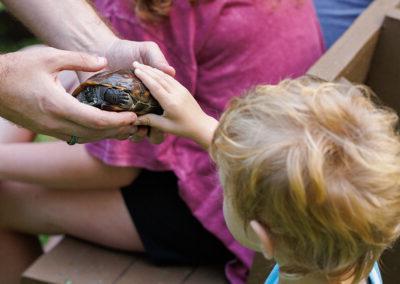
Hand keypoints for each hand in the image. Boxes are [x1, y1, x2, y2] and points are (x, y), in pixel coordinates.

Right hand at [0, 47, 137, 142]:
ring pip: (86, 138)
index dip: (117, 121)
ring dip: (107, 135)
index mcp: (58, 106)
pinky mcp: (48, 130)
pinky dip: (94, 134)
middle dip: (118, 131)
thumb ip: (78, 59)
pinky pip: (76, 137)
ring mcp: (51, 130)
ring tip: (126, 128)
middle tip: (137, 124)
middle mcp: (55, 123)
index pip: (96, 121)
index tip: (133, 116)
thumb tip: (104, 62)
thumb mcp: (48, 57)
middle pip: (95, 134)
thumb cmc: (18, 69)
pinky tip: (104, 128)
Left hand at [98, 38, 175, 142]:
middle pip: (154, 130)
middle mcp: (143, 108)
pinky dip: (118, 132)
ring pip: (135, 134)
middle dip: (154, 133)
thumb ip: (158, 59)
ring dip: (136, 134)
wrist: (100, 50)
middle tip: (147, 127)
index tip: (162, 119)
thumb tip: (171, 72)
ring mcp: (126, 114)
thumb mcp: (145, 50)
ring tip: (130, 126)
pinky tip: (116, 125)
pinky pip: (116, 131)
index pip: (166, 114)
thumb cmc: (126, 50)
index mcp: (156, 97)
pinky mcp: (109, 116)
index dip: (167, 121)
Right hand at [133, 62, 217, 148]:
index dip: (145, 77)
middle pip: (159, 78)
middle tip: (134, 64)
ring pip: (165, 76)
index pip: (155, 86)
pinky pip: (170, 78)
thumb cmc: (182, 128)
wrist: (201, 125)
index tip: (135, 70)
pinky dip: (160, 73)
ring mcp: (181, 90)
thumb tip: (133, 120)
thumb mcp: (165, 126)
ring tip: (141, 65)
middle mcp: (176, 93)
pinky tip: (154, 70)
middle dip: (146, 70)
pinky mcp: (184, 89)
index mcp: (171, 103)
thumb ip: (149, 121)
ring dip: (152, 69)